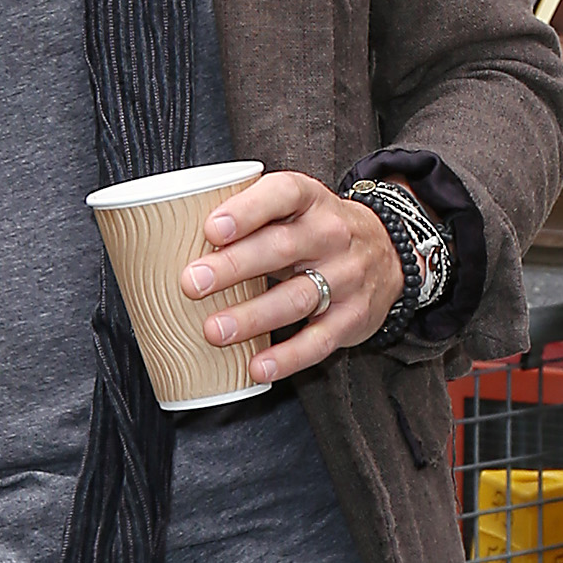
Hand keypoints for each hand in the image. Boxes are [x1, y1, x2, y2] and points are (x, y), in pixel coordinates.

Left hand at [182, 169, 406, 381]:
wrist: (390, 254)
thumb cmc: (317, 230)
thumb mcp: (295, 209)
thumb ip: (250, 218)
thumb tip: (171, 241)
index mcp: (310, 200)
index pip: (282, 195)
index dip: (246, 211)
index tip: (210, 230)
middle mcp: (332, 234)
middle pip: (281, 249)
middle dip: (234, 266)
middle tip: (192, 283)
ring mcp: (346, 278)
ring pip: (296, 298)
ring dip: (252, 317)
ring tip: (213, 330)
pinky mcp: (352, 318)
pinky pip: (318, 340)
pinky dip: (287, 357)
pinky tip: (257, 367)